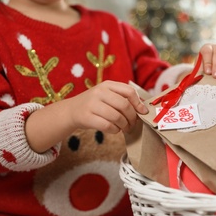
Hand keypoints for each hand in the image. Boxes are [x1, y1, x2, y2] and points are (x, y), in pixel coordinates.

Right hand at [26, 81, 147, 152]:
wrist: (71, 110)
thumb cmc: (96, 104)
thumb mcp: (108, 96)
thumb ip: (123, 99)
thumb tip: (143, 109)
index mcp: (107, 85)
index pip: (129, 91)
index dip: (139, 103)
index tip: (143, 112)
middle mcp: (99, 92)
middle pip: (124, 105)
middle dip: (132, 117)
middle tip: (134, 124)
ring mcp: (91, 104)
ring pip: (117, 117)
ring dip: (124, 125)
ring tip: (125, 128)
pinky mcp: (86, 117)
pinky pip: (107, 126)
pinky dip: (115, 130)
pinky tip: (115, 130)